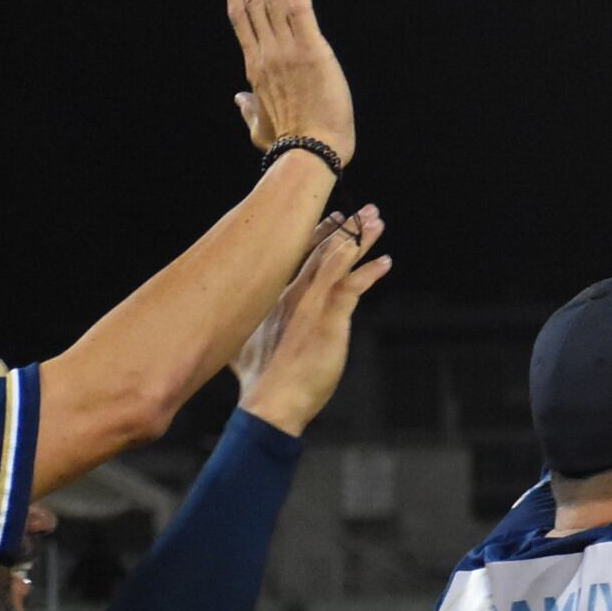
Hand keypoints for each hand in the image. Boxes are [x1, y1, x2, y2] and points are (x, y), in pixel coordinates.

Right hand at [220, 0, 353, 164]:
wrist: (309, 152)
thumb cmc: (287, 143)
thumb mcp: (259, 125)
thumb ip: (248, 108)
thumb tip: (239, 98)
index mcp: (255, 65)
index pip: (240, 16)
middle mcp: (266, 50)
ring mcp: (286, 48)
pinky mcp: (311, 50)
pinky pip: (301, 7)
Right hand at [238, 207, 389, 434]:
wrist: (269, 401)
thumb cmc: (258, 381)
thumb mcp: (241, 348)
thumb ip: (244, 335)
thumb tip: (226, 339)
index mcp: (273, 297)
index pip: (296, 257)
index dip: (315, 236)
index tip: (329, 219)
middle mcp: (292, 293)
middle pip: (320, 250)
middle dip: (342, 227)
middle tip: (362, 209)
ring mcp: (311, 302)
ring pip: (338, 260)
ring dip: (360, 238)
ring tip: (377, 220)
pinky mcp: (329, 317)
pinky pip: (353, 285)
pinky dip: (370, 271)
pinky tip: (385, 262)